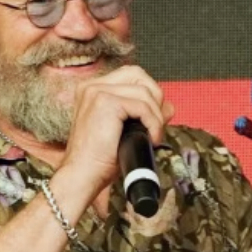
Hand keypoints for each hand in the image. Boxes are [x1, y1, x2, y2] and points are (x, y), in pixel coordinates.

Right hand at [56, 65, 173, 201]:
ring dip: (156, 116)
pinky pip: (143, 105)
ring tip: (152, 137)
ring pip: (144, 92)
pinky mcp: (106, 102)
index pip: (131, 76)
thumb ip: (146, 115)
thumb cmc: (99, 160)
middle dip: (155, 98)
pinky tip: (150, 139)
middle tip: (156, 124)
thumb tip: (169, 106)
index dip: (148, 95)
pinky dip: (154, 123)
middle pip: (138, 75)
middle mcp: (92, 86)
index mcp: (92, 90)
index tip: (153, 120)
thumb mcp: (126, 132)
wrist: (82, 176)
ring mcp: (97, 92)